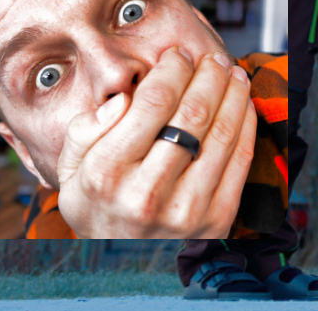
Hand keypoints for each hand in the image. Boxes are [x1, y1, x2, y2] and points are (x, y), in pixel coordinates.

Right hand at [54, 47, 255, 238]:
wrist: (122, 261)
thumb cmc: (98, 205)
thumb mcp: (71, 171)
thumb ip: (86, 130)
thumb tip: (123, 99)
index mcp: (106, 174)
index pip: (153, 104)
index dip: (174, 70)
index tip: (178, 55)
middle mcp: (147, 193)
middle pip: (192, 114)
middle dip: (208, 76)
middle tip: (212, 58)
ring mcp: (187, 209)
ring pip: (222, 132)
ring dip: (233, 94)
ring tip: (233, 72)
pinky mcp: (218, 219)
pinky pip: (241, 159)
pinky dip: (246, 123)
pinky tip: (243, 103)